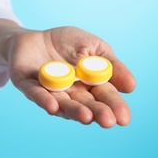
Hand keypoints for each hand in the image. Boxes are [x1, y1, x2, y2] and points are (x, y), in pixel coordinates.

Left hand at [6, 26, 135, 127]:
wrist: (35, 36)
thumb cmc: (68, 43)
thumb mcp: (94, 47)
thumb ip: (111, 65)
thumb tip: (131, 86)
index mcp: (88, 86)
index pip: (103, 98)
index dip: (114, 107)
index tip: (123, 119)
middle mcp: (69, 93)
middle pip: (84, 105)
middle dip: (96, 113)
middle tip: (108, 121)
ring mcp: (48, 91)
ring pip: (62, 103)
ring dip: (73, 111)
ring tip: (86, 117)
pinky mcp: (27, 85)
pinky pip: (35, 94)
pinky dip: (44, 100)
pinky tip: (53, 107)